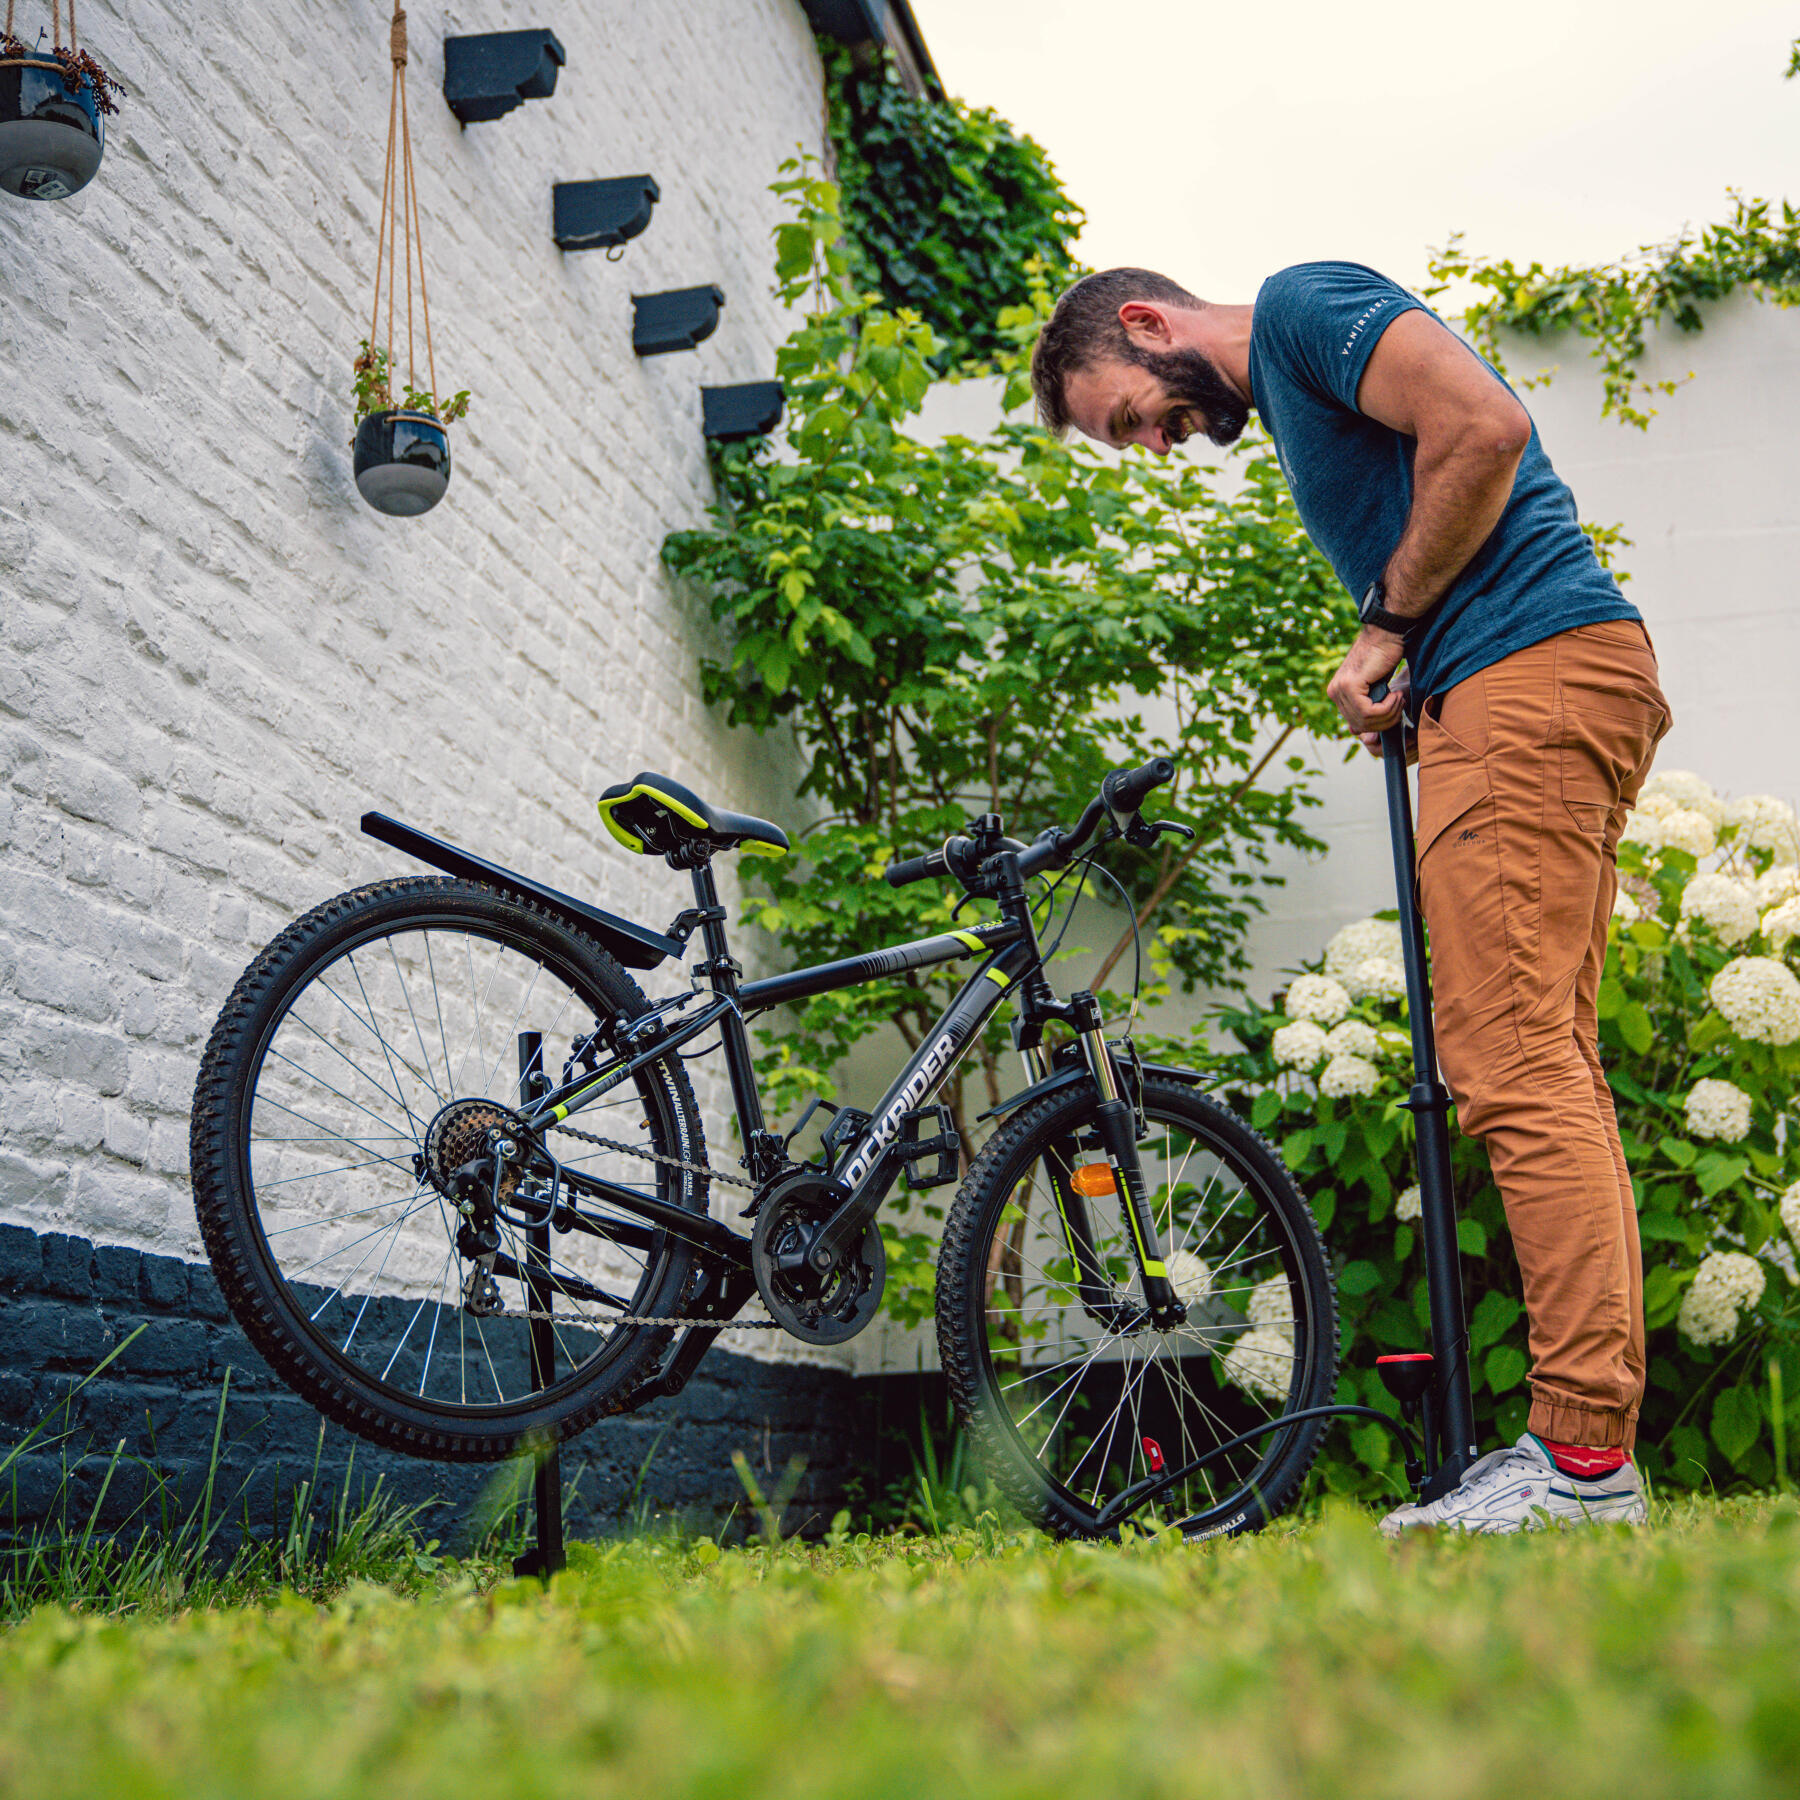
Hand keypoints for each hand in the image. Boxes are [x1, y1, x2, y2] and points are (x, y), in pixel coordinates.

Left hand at [1325, 628, 1407, 755]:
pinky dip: (1387, 708)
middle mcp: (1334, 692)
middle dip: (1385, 721)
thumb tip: (1367, 739)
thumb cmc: (1385, 657)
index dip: (1379, 724)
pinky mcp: (1350, 685)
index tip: (1395, 711)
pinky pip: (1368, 712)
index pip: (1356, 724)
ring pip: (1365, 721)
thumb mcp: (1376, 688)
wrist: (1387, 633)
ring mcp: (1340, 689)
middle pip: (1360, 726)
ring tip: (1398, 699)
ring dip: (1389, 714)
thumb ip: (1369, 708)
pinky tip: (1395, 695)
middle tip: (1400, 705)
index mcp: (1338, 693)